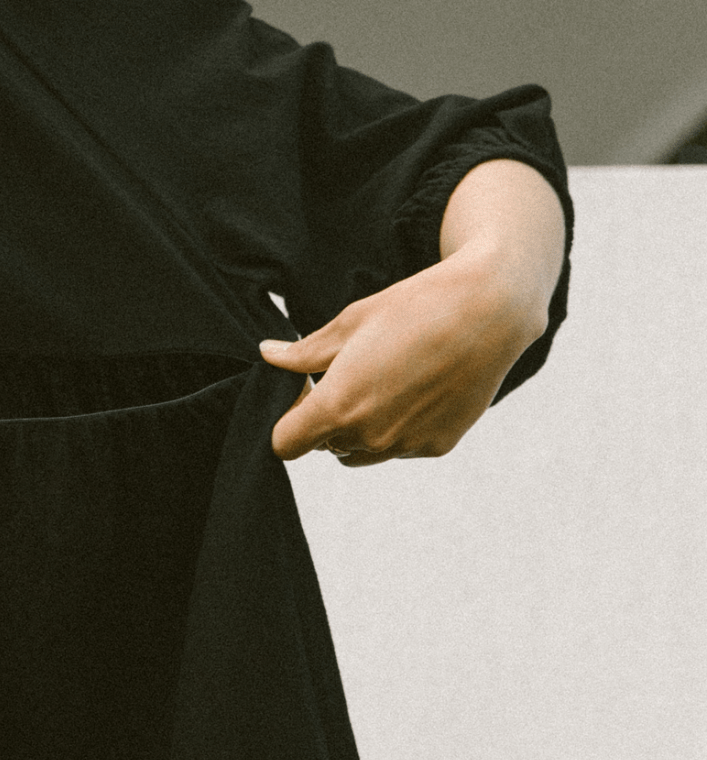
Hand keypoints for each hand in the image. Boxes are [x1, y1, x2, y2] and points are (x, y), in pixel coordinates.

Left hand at [261, 245, 548, 465]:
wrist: (490, 310)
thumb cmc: (415, 307)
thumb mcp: (351, 322)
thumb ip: (305, 351)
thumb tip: (268, 355)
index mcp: (338, 406)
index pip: (285, 444)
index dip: (287, 420)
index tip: (304, 392)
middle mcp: (370, 435)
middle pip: (323, 446)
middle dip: (325, 420)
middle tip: (349, 376)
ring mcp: (405, 445)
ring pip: (360, 452)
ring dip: (360, 429)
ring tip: (384, 382)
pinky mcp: (436, 446)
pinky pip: (399, 448)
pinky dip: (398, 428)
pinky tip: (417, 389)